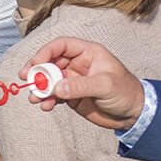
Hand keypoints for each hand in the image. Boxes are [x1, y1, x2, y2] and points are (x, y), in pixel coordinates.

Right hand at [26, 37, 144, 129]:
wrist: (133, 115)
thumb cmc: (126, 93)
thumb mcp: (106, 86)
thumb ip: (81, 86)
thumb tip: (57, 88)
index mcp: (88, 53)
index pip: (61, 46)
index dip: (46, 52)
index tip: (36, 63)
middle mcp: (78, 65)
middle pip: (50, 62)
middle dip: (37, 71)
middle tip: (26, 79)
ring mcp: (73, 80)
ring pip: (49, 80)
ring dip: (39, 88)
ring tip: (34, 98)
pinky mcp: (71, 95)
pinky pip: (53, 95)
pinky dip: (46, 100)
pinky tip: (46, 106)